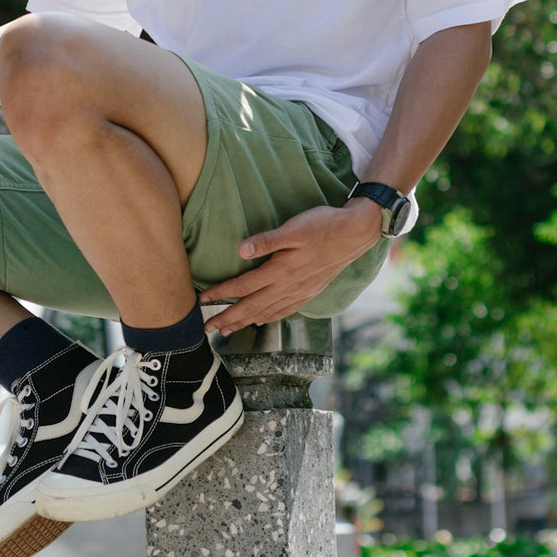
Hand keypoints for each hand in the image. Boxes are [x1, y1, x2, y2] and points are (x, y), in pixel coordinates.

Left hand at [198, 200, 382, 335]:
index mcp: (280, 270)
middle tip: (206, 329)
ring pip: (266, 313)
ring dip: (244, 323)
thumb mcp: (294, 228)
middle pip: (251, 307)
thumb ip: (267, 240)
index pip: (243, 286)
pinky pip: (284, 311)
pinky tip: (261, 321)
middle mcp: (288, 286)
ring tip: (227, 331)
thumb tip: (241, 251)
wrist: (355, 234)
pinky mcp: (309, 292)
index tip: (200, 300)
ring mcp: (300, 292)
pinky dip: (268, 319)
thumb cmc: (323, 225)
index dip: (220, 294)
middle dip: (227, 319)